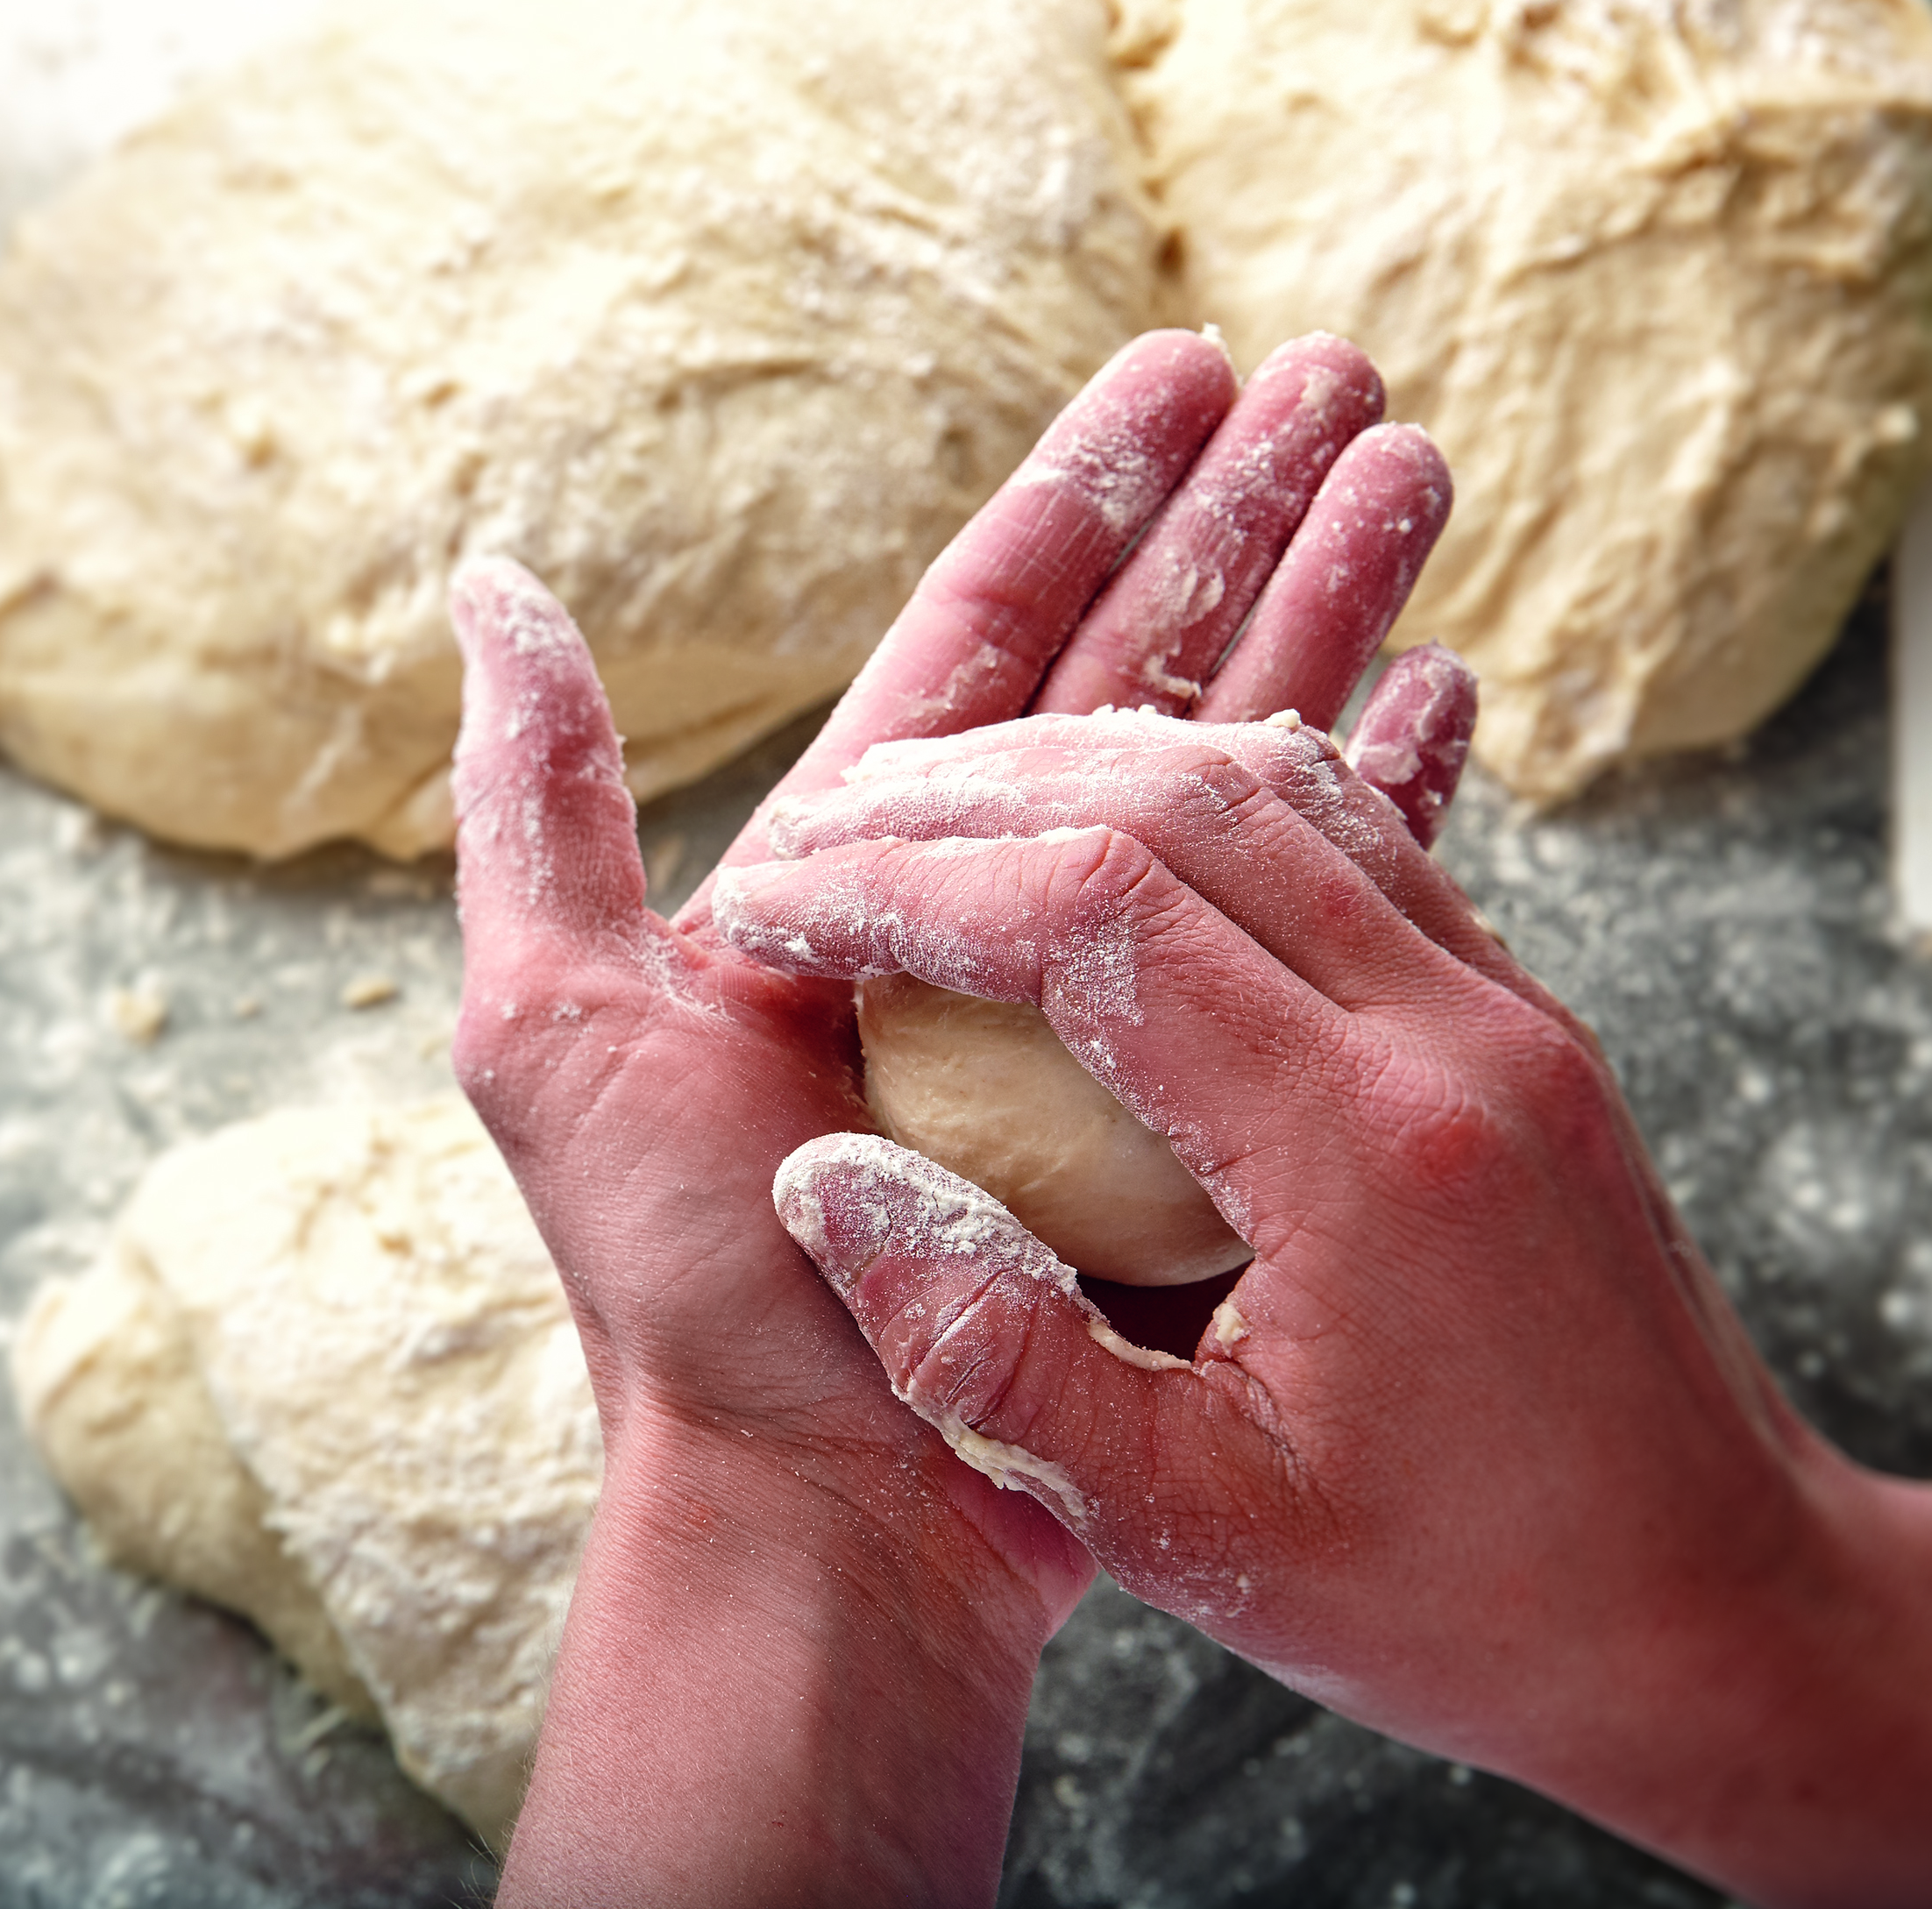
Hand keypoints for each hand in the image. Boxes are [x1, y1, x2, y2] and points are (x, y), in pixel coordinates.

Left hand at [449, 328, 1457, 1908]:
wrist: (836, 1516)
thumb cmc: (691, 1292)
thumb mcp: (559, 1034)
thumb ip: (539, 815)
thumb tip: (491, 593)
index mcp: (849, 887)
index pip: (990, 646)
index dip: (1090, 497)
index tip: (1188, 369)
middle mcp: (977, 933)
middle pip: (1135, 677)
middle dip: (1242, 524)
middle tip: (1351, 382)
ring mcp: (1095, 1025)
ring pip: (1233, 775)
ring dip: (1328, 623)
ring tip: (1421, 482)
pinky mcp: (1192, 1117)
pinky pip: (1296, 932)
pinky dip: (1369, 815)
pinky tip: (1440, 704)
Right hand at [723, 710, 1931, 1908]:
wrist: (1726, 1616)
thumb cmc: (1470, 1606)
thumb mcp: (1198, 1538)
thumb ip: (993, 1360)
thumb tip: (820, 1186)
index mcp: (1369, 1152)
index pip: (1091, 912)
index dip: (898, 886)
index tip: (767, 910)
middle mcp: (1456, 1037)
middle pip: (1171, 800)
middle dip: (957, 797)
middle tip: (805, 837)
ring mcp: (1506, 1011)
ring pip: (1267, 783)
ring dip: (1073, 772)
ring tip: (921, 816)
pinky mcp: (1519, 1020)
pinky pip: (1345, 834)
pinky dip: (1192, 804)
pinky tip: (1095, 834)